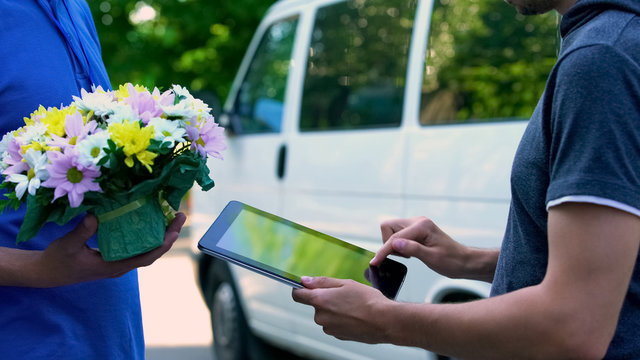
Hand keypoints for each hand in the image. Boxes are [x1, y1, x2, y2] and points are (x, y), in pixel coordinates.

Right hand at [31, 212, 185, 286]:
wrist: (47, 272)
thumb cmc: (57, 260)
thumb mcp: (67, 245)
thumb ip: (81, 232)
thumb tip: (95, 217)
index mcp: (113, 266)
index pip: (146, 258)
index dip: (162, 245)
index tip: (174, 230)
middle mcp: (120, 266)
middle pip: (152, 252)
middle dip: (168, 235)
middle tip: (180, 215)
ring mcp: (117, 262)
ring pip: (145, 249)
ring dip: (160, 234)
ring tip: (170, 215)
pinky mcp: (113, 256)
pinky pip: (135, 246)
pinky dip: (145, 234)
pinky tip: (149, 220)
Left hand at [291, 276, 392, 343]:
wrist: (384, 321)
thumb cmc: (367, 301)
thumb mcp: (345, 283)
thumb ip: (322, 282)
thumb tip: (305, 281)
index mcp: (319, 301)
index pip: (297, 295)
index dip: (300, 289)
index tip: (306, 286)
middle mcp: (320, 317)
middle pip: (315, 305)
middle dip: (325, 299)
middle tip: (343, 294)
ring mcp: (329, 328)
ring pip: (326, 315)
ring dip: (334, 310)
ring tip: (352, 305)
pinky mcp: (338, 336)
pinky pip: (334, 324)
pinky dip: (341, 319)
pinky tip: (354, 315)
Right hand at [370, 216, 469, 278]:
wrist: (464, 261)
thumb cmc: (452, 261)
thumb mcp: (432, 258)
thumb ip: (413, 249)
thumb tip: (393, 244)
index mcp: (422, 226)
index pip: (394, 238)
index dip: (383, 251)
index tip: (374, 263)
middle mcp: (418, 221)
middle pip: (388, 226)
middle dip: (388, 243)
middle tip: (402, 257)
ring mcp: (417, 224)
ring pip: (391, 229)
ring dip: (393, 244)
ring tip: (408, 256)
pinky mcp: (416, 230)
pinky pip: (398, 234)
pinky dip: (398, 244)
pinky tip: (409, 253)